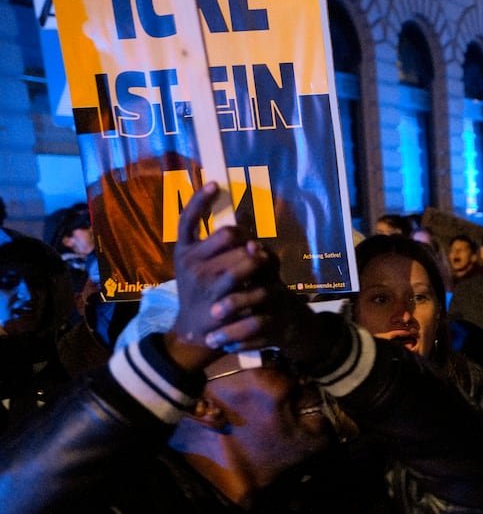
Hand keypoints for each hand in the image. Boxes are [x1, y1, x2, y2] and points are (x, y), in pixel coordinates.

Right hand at [166, 183, 274, 371]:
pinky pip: (248, 282)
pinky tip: (268, 273)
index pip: (187, 219)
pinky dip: (263, 275)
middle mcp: (191, 263)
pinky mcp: (221, 301)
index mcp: (183, 250)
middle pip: (228, 235)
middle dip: (246, 236)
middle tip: (254, 244)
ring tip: (263, 259)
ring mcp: (206, 283)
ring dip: (259, 256)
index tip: (215, 184)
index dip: (200, 199)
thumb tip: (242, 214)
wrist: (194, 330)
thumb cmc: (201, 291)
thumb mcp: (197, 265)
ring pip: (242, 258)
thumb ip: (214, 244)